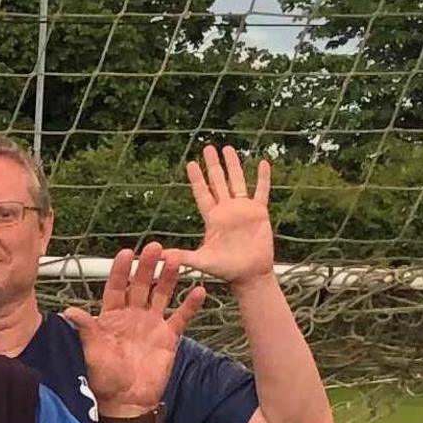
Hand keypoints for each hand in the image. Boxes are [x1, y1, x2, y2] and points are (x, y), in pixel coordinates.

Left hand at [63, 243, 203, 421]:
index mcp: (112, 317)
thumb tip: (69, 312)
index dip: (120, 271)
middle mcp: (133, 316)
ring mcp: (152, 324)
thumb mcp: (93, 353)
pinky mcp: (169, 337)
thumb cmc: (106, 378)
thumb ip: (86, 330)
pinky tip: (198, 290)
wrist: (128, 401)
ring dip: (169, 278)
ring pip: (161, 295)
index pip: (115, 287)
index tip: (126, 253)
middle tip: (155, 247)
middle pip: (141, 285)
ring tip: (177, 260)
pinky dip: (190, 304)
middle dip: (148, 266)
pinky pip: (181, 317)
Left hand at [165, 143, 274, 288]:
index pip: (203, 193)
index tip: (191, 163)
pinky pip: (262, 191)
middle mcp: (227, 210)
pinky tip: (263, 163)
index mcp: (212, 218)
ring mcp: (243, 210)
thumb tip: (159, 255)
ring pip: (238, 181)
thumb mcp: (202, 261)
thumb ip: (182, 256)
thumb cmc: (225, 270)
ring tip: (228, 148)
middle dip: (213, 165)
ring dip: (234, 165)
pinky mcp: (260, 213)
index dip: (197, 178)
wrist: (249, 275)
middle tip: (208, 147)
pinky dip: (263, 178)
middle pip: (218, 182)